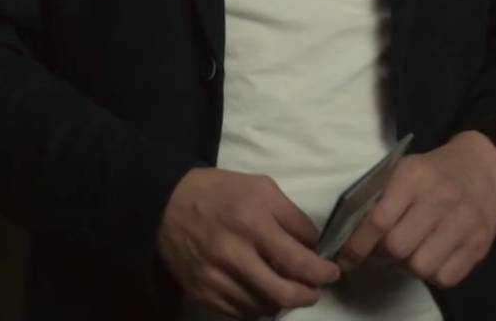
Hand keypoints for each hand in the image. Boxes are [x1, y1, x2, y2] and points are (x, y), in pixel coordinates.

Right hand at [157, 168, 340, 315]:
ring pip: (264, 307)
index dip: (322, 273)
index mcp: (251, 221)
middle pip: (283, 293)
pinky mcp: (202, 292)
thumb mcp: (261, 187)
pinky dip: (258, 306)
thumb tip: (315, 247)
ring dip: (283, 302)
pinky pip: (241, 312)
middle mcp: (232, 253)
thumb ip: (292, 217)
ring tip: (287, 289)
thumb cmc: (219, 192)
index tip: (331, 273)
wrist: (164, 204)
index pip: (297, 261)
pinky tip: (261, 292)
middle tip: (314, 290)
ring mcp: (215, 277)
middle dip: (308, 296)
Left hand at [335, 131, 495, 288]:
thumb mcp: (403, 170)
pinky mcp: (479, 245)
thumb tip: (353, 234)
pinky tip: (431, 258)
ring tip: (409, 253)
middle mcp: (440, 200)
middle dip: (382, 255)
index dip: (358, 246)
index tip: (346, 259)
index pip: (378, 220)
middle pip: (398, 248)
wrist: (483, 167)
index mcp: (413, 178)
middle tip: (383, 250)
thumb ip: (380, 198)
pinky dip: (432, 275)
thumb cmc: (433, 171)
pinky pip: (446, 278)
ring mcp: (463, 224)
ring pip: (421, 267)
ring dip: (407, 266)